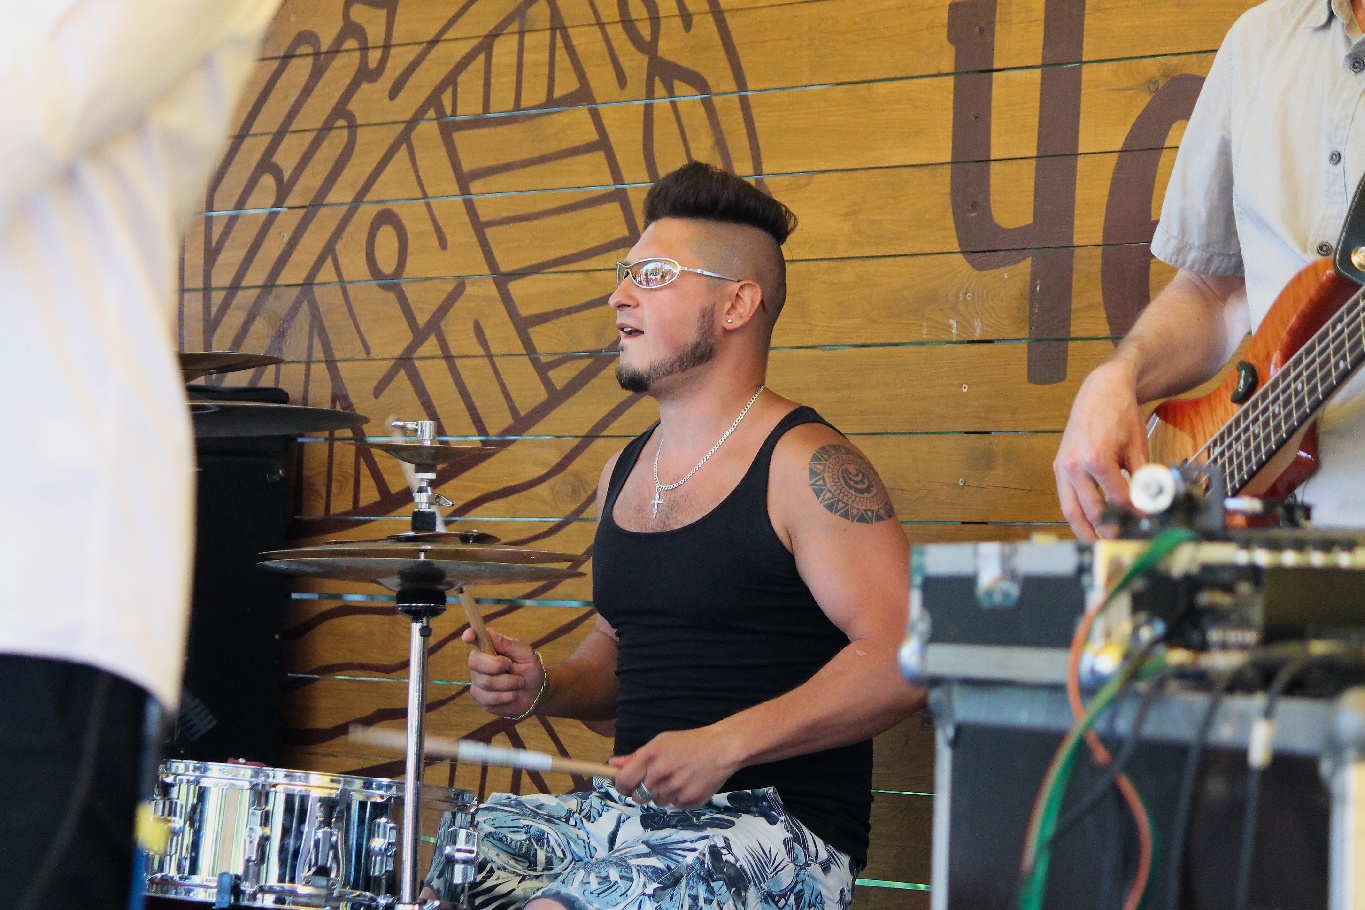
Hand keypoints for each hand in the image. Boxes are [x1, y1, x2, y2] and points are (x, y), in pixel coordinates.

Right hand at [462, 627, 543, 718]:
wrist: (535, 693)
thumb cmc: (529, 669)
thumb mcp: (525, 654)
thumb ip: (508, 644)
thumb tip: (490, 632)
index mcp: (489, 647)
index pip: (474, 638)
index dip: (469, 636)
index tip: (468, 636)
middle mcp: (480, 662)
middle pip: (474, 661)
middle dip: (496, 665)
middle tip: (511, 667)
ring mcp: (477, 681)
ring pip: (485, 682)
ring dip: (509, 683)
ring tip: (519, 683)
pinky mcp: (480, 698)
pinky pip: (488, 698)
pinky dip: (506, 696)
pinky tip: (513, 694)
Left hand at [609, 725, 740, 809]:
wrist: (721, 749)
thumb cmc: (688, 743)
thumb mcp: (660, 742)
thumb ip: (636, 757)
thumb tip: (612, 764)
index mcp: (650, 757)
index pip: (624, 781)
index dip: (622, 786)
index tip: (626, 786)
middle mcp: (660, 774)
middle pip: (638, 796)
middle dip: (643, 791)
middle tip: (655, 781)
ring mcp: (675, 789)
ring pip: (657, 802)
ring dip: (662, 795)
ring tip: (676, 779)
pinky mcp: (688, 801)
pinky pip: (674, 806)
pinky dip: (678, 799)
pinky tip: (687, 784)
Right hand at [1053, 360, 1149, 540]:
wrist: (1099, 391)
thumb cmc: (1119, 414)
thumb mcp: (1138, 447)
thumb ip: (1143, 477)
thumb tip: (1150, 501)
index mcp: (1097, 459)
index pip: (1117, 499)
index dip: (1133, 515)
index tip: (1144, 524)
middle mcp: (1075, 465)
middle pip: (1091, 510)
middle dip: (1108, 531)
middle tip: (1123, 543)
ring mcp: (1063, 467)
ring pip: (1071, 510)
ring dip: (1085, 531)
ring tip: (1099, 545)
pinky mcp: (1059, 467)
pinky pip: (1066, 498)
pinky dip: (1076, 515)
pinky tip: (1087, 525)